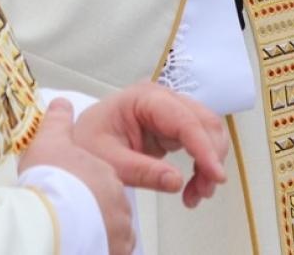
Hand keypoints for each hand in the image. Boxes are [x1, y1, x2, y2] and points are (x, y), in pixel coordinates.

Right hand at [19, 99, 132, 253]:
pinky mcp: (116, 250)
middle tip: (69, 214)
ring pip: (112, 231)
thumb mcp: (49, 142)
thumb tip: (62, 102)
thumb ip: (58, 122)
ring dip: (97, 232)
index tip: (70, 195)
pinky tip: (81, 245)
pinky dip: (100, 247)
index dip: (84, 189)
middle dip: (93, 211)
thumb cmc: (49, 181)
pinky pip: (112, 249)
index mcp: (106, 171)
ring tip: (74, 232)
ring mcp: (119, 227)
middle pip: (109, 206)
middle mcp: (118, 199)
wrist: (49, 218)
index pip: (103, 181)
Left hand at [73, 83, 229, 208]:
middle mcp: (162, 98)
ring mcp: (169, 111)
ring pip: (207, 132)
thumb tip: (177, 182)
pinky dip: (202, 165)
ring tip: (196, 195)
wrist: (77, 142)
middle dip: (210, 157)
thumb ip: (142, 171)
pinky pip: (199, 142)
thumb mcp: (108, 162)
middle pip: (204, 122)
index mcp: (144, 98)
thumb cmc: (87, 143)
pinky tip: (193, 188)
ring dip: (209, 163)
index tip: (216, 175)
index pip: (184, 120)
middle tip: (204, 192)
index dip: (204, 148)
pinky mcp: (172, 126)